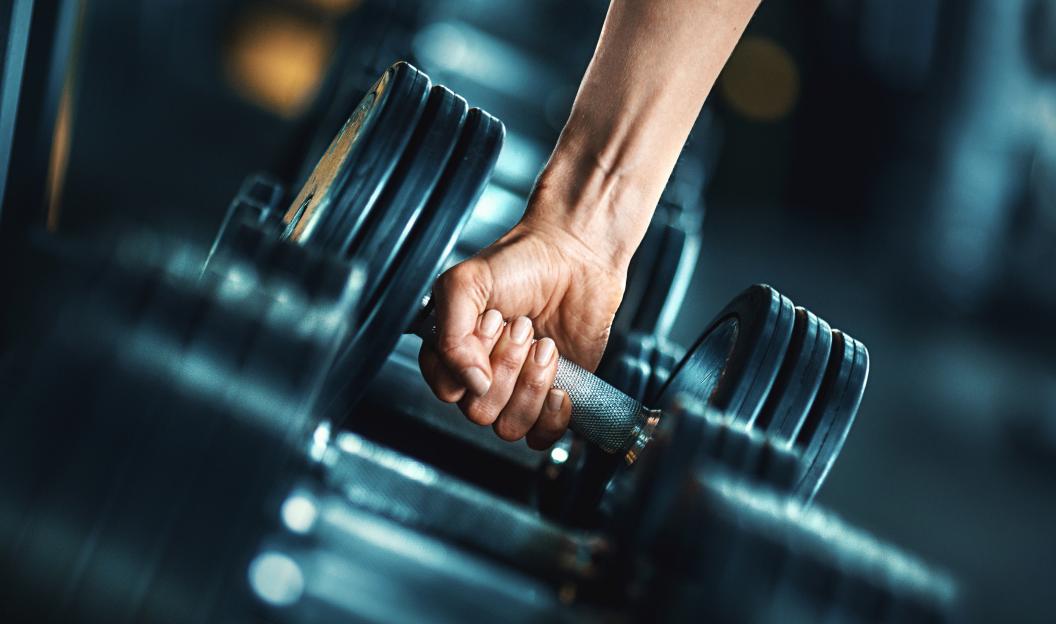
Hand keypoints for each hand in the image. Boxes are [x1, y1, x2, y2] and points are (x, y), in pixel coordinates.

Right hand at [418, 209, 627, 448]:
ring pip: (509, 426)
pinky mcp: (551, 397)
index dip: (468, 364)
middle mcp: (482, 375)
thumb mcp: (466, 283)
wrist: (576, 255)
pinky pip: (541, 436)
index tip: (490, 323)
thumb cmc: (520, 262)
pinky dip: (551, 416)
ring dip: (530, 385)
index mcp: (453, 351)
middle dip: (506, 367)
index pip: (445, 388)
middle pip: (478, 411)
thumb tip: (471, 383)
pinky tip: (559, 384)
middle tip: (522, 326)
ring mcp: (517, 389)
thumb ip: (450, 335)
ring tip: (544, 345)